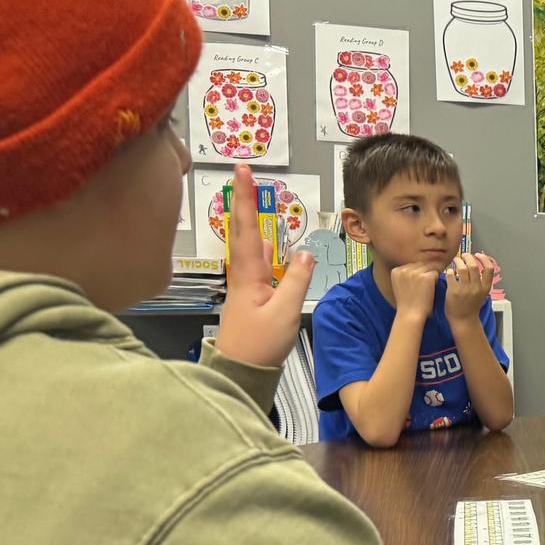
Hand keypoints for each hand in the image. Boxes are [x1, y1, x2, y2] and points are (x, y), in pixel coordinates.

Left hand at [214, 164, 313, 367]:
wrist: (239, 372)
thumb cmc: (259, 346)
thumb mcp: (285, 312)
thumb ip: (296, 281)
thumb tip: (305, 252)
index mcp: (249, 274)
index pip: (246, 227)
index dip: (244, 198)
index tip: (242, 172)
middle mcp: (242, 275)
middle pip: (240, 229)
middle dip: (242, 199)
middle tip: (241, 173)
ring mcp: (243, 285)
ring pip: (244, 243)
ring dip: (246, 218)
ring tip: (247, 197)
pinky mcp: (248, 296)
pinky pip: (252, 261)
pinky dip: (255, 244)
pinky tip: (261, 243)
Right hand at [391, 262, 440, 322]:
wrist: (410, 314)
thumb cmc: (407, 303)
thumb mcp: (400, 286)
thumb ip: (405, 275)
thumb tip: (417, 267)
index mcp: (396, 271)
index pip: (412, 265)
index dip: (419, 272)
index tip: (418, 283)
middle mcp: (404, 269)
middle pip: (421, 264)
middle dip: (426, 272)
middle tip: (426, 285)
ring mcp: (415, 273)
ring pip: (429, 267)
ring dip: (431, 275)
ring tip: (428, 287)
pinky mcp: (426, 277)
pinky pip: (436, 273)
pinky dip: (436, 280)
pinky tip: (431, 289)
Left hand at [445, 252, 494, 321]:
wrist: (464, 320)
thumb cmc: (472, 307)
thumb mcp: (482, 294)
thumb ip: (480, 282)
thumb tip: (477, 266)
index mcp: (485, 288)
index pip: (489, 269)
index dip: (484, 259)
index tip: (478, 255)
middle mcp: (476, 288)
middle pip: (474, 265)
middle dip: (468, 257)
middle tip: (464, 256)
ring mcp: (465, 289)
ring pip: (462, 268)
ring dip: (458, 261)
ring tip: (456, 261)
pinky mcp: (453, 291)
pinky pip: (451, 275)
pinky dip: (450, 271)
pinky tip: (450, 272)